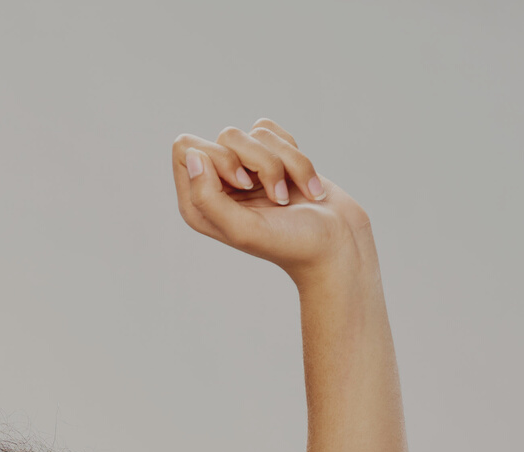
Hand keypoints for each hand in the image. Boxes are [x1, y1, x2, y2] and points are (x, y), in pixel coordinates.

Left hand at [171, 120, 373, 281]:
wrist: (337, 245)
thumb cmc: (291, 243)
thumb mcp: (243, 228)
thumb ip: (207, 196)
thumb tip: (192, 155)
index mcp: (199, 204)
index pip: (186, 150)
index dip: (219, 158)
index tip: (244, 185)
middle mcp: (218, 184)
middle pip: (225, 136)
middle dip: (259, 161)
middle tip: (274, 198)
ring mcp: (247, 170)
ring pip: (257, 134)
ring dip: (285, 164)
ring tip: (292, 198)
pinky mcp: (274, 158)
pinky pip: (276, 133)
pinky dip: (298, 158)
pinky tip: (304, 186)